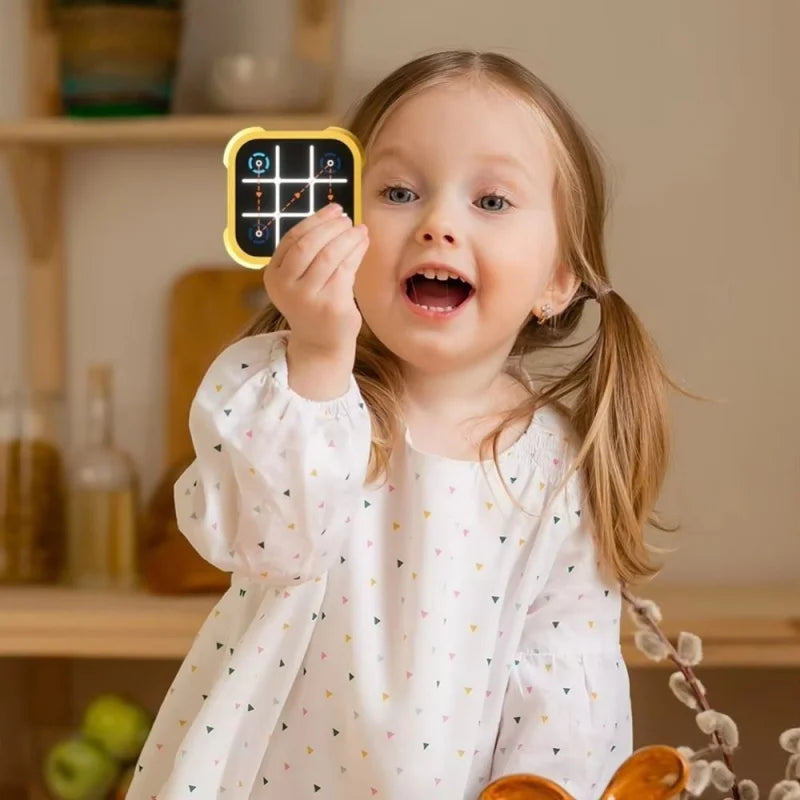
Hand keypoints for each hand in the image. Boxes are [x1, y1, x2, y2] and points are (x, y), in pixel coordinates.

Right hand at [264, 202, 367, 360]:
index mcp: (274, 276)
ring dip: (347, 237)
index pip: (292, 239)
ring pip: (329, 255)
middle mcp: (286, 287)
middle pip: (308, 245)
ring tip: (360, 230)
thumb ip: (308, 253)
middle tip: (347, 219)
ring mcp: (308, 297)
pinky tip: (363, 244)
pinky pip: (345, 269)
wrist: (320, 343)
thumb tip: (335, 218)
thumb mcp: (300, 279)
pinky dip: (356, 252)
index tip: (334, 210)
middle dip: (331, 227)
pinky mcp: (331, 305)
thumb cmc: (313, 304)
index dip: (315, 220)